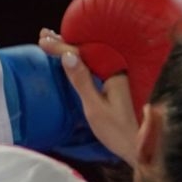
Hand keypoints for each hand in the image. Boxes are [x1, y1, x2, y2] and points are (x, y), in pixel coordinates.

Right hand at [38, 28, 140, 165]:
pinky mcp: (113, 85)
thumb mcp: (95, 107)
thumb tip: (68, 56)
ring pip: (90, 57)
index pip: (83, 54)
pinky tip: (71, 58)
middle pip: (88, 50)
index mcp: (114, 73)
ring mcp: (116, 78)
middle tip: (44, 34)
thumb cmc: (117, 131)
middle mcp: (117, 71)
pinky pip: (94, 65)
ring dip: (71, 49)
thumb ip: (81, 81)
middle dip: (65, 42)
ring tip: (54, 40)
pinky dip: (79, 60)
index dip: (61, 47)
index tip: (42, 41)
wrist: (138, 148)